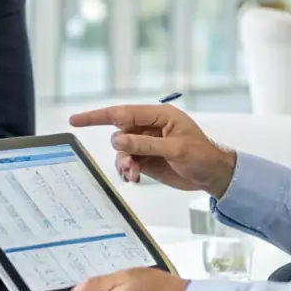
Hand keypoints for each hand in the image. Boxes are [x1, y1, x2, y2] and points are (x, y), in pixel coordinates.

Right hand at [69, 104, 236, 196]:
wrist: (214, 176)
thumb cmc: (202, 156)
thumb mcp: (175, 150)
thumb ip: (145, 144)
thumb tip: (117, 138)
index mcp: (159, 116)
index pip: (123, 113)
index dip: (97, 116)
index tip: (76, 120)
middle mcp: (151, 127)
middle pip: (120, 133)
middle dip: (120, 150)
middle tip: (130, 166)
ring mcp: (148, 143)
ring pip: (123, 150)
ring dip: (124, 163)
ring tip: (134, 174)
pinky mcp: (148, 159)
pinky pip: (129, 162)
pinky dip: (127, 170)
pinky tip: (134, 177)